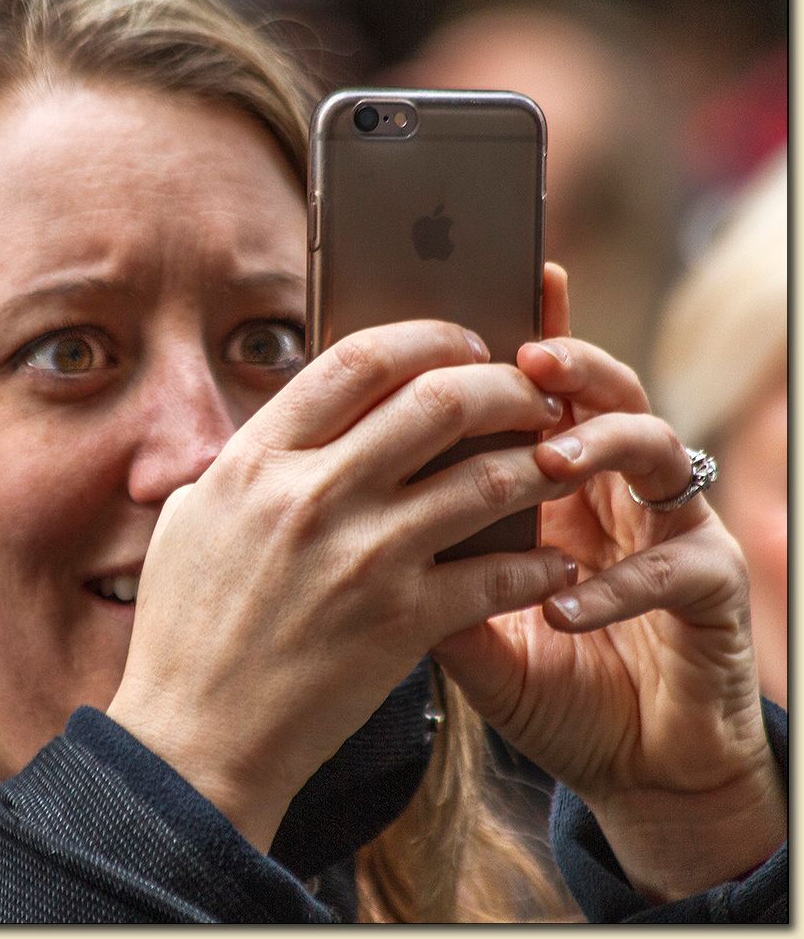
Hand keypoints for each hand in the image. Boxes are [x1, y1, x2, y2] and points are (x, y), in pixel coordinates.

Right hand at [108, 319, 574, 851]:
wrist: (195, 738)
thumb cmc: (187, 626)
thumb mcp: (195, 517)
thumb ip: (253, 458)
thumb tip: (312, 417)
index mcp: (258, 459)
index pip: (359, 359)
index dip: (426, 336)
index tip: (464, 341)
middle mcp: (314, 495)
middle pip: (440, 400)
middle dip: (505, 384)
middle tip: (532, 394)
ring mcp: (364, 558)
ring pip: (486, 478)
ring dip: (540, 463)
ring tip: (561, 462)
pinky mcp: (402, 623)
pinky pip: (498, 575)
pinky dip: (538, 565)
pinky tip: (554, 564)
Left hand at [432, 264, 785, 902]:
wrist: (630, 763)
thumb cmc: (548, 680)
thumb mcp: (469, 625)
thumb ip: (426, 571)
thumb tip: (349, 517)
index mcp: (557, 486)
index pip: (540, 397)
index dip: (525, 342)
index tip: (483, 299)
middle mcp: (616, 493)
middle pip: (606, 394)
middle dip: (571, 366)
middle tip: (526, 357)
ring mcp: (669, 532)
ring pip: (657, 450)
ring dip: (601, 447)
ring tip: (551, 459)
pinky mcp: (713, 590)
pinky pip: (678, 567)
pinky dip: (618, 585)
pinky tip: (563, 606)